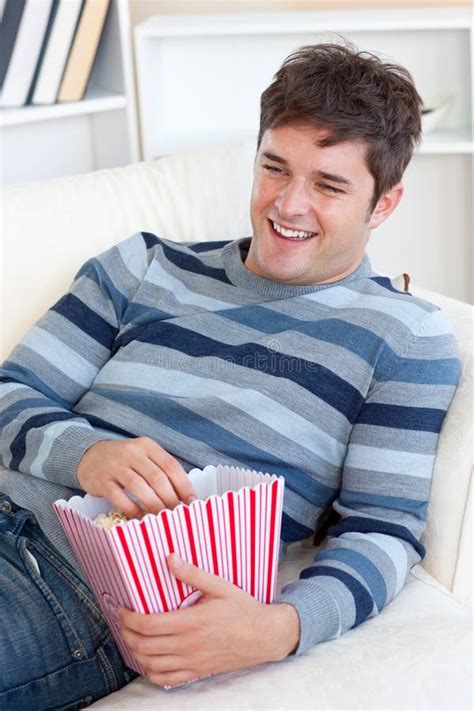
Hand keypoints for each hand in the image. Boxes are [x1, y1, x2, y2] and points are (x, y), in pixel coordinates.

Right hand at [76, 437, 195, 517]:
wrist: (88, 455)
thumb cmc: (123, 460)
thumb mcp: (143, 456)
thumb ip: (160, 469)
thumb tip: (184, 494)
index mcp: (147, 446)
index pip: (171, 465)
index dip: (184, 485)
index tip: (192, 501)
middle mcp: (132, 452)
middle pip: (157, 477)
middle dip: (171, 498)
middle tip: (177, 513)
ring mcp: (115, 465)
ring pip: (140, 486)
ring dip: (154, 505)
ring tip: (162, 518)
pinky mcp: (101, 480)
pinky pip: (119, 497)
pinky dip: (132, 509)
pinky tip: (140, 517)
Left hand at [119, 553, 299, 687]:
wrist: (264, 636)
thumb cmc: (242, 609)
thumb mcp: (220, 586)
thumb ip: (193, 574)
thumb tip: (171, 558)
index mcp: (191, 622)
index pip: (148, 625)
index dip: (129, 619)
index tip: (123, 610)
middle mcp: (188, 645)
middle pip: (144, 646)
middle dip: (127, 634)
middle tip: (123, 623)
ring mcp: (192, 662)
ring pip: (152, 664)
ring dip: (136, 653)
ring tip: (132, 639)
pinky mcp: (197, 672)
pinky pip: (167, 679)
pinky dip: (151, 672)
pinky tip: (149, 661)